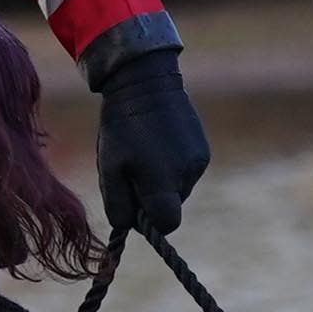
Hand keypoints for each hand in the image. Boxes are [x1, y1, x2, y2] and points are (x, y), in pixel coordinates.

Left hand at [92, 44, 210, 238]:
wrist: (145, 83)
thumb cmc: (122, 127)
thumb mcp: (109, 168)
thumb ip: (118, 204)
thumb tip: (129, 228)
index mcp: (163, 182)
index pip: (166, 225)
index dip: (149, 222)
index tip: (133, 204)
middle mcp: (187, 176)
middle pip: (170, 207)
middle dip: (151, 199)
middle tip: (131, 171)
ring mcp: (199, 163)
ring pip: (178, 190)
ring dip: (161, 182)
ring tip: (143, 154)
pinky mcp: (203, 152)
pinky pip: (186, 173)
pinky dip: (171, 168)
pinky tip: (158, 145)